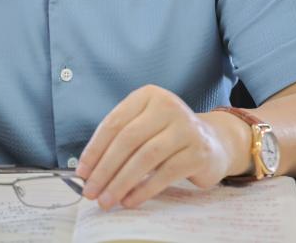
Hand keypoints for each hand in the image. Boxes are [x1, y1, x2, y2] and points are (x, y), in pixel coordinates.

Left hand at [75, 85, 241, 209]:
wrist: (213, 142)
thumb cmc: (168, 136)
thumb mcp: (144, 127)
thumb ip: (119, 142)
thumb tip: (89, 172)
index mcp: (148, 96)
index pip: (114, 123)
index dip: (95, 149)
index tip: (81, 173)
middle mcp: (168, 106)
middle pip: (128, 139)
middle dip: (105, 169)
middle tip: (91, 192)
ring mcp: (186, 127)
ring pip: (145, 157)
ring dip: (122, 182)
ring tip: (107, 200)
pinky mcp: (198, 151)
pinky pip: (165, 174)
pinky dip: (144, 190)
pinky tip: (130, 200)